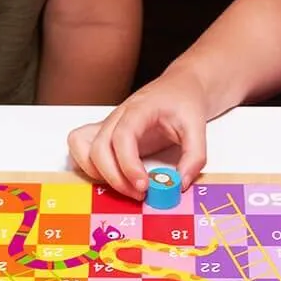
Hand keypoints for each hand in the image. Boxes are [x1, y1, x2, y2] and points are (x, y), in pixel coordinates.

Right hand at [67, 68, 209, 198]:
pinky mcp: (106, 134)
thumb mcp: (198, 126)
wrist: (179, 87)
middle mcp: (117, 116)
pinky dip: (89, 167)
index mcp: (139, 109)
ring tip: (127, 187)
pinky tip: (113, 177)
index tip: (144, 185)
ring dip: (99, 174)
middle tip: (140, 193)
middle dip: (115, 177)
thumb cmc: (184, 101)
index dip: (128, 164)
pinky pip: (82, 149)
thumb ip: (194, 156)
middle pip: (98, 148)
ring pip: (84, 150)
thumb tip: (180, 184)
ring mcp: (108, 125)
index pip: (122, 136)